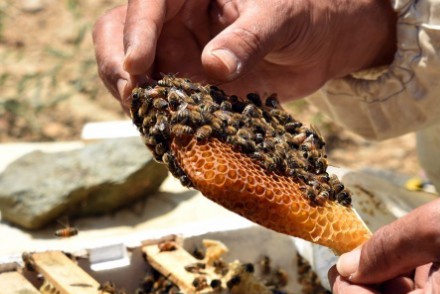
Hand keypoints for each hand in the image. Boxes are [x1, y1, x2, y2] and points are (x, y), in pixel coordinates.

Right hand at [92, 0, 396, 107]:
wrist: (319, 43)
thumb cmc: (301, 14)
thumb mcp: (278, 18)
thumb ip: (248, 39)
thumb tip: (214, 67)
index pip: (147, 2)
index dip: (135, 32)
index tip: (138, 67)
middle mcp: (173, 19)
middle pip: (119, 33)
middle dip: (118, 65)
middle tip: (132, 98)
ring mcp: (177, 53)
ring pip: (133, 70)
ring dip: (134, 95)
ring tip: (148, 119)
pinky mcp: (188, 85)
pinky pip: (164, 100)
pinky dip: (161, 116)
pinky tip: (168, 133)